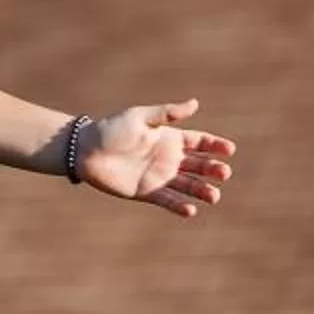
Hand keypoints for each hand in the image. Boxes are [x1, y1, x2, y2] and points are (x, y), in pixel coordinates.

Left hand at [79, 100, 236, 217]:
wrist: (84, 150)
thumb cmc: (112, 129)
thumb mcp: (140, 118)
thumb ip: (167, 113)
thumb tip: (195, 104)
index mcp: (171, 138)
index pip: (201, 142)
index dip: (216, 146)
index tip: (229, 150)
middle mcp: (169, 158)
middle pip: (199, 165)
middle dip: (213, 170)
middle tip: (224, 173)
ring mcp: (159, 176)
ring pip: (188, 185)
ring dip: (202, 191)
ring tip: (214, 196)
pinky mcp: (146, 192)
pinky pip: (167, 200)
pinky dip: (179, 206)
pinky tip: (191, 210)